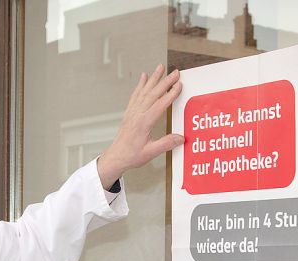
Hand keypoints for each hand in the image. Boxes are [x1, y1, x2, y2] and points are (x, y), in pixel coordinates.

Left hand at [97, 64, 183, 188]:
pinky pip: (135, 95)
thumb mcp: (151, 152)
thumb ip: (166, 144)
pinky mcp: (129, 113)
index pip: (160, 105)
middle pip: (153, 94)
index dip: (171, 94)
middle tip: (176, 72)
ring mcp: (132, 112)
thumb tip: (181, 138)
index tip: (180, 85)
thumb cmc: (132, 156)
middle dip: (166, 81)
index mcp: (144, 123)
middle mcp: (137, 114)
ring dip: (154, 78)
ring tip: (160, 67)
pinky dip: (140, 85)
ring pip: (144, 91)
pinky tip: (144, 77)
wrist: (116, 157)